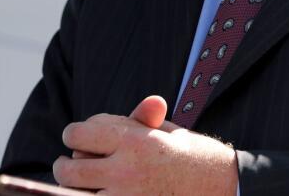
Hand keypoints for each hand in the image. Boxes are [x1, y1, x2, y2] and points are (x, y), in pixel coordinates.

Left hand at [53, 95, 238, 194]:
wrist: (222, 189)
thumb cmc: (194, 158)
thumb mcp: (169, 132)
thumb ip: (142, 120)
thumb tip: (147, 101)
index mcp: (134, 140)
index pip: (79, 133)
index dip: (76, 134)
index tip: (79, 138)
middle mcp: (125, 170)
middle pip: (69, 168)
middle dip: (67, 164)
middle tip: (70, 164)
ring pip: (74, 194)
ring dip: (73, 188)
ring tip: (78, 184)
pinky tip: (94, 193)